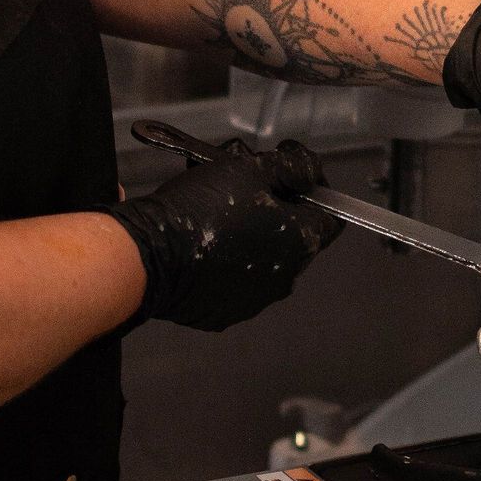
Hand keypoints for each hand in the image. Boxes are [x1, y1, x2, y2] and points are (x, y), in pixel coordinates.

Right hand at [108, 129, 340, 330]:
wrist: (148, 256)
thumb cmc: (201, 210)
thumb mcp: (249, 169)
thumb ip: (289, 167)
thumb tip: (307, 170)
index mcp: (300, 244)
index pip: (332, 216)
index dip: (316, 189)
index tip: (292, 173)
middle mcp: (284, 279)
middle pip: (293, 235)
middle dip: (274, 206)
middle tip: (244, 183)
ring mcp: (253, 300)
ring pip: (263, 258)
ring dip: (249, 232)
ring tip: (217, 208)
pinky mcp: (222, 313)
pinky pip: (233, 281)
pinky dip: (225, 260)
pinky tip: (202, 239)